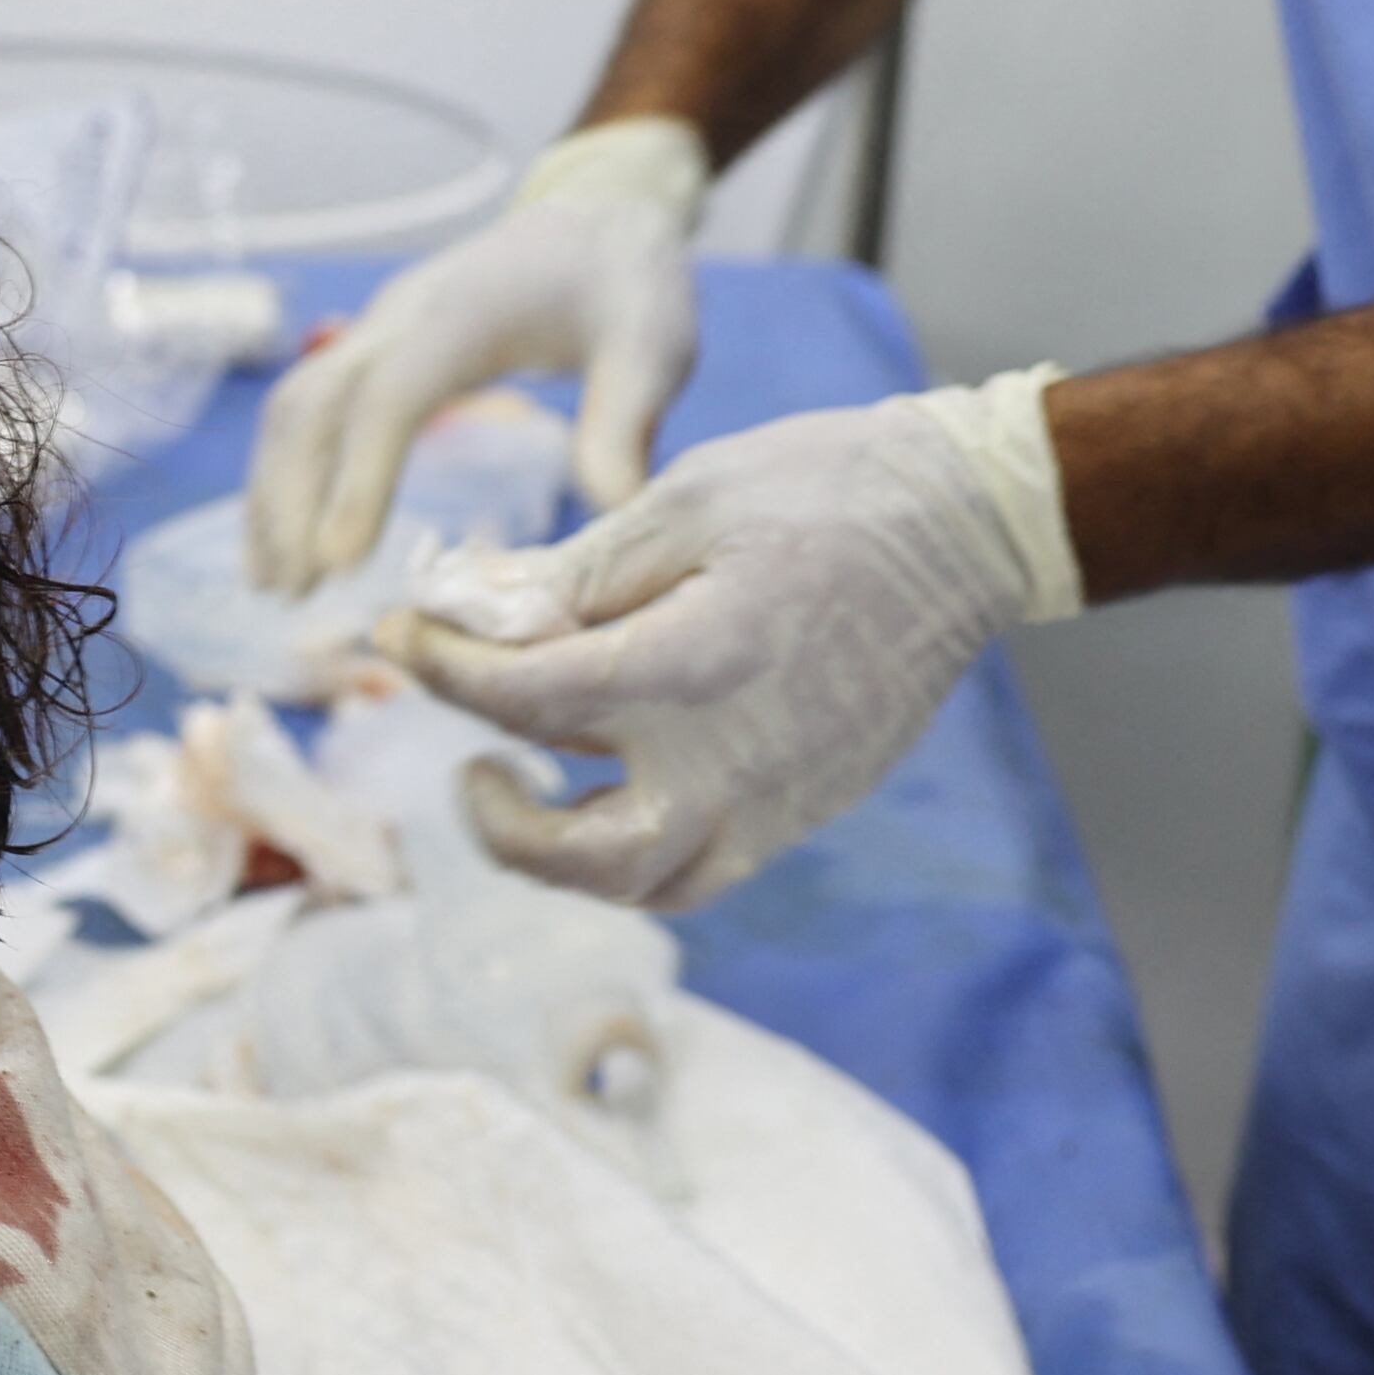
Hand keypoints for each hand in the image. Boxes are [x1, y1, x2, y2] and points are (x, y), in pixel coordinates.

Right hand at [244, 116, 711, 591]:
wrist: (597, 219)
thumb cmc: (625, 286)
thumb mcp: (651, 349)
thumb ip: (625, 426)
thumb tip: (607, 511)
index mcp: (463, 315)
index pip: (389, 399)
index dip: (359, 480)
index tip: (342, 563)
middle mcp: (400, 317)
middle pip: (311, 404)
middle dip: (289, 500)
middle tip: (293, 593)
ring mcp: (377, 330)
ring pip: (294, 408)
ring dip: (273, 494)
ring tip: (274, 584)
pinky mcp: (373, 351)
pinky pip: (306, 411)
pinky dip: (286, 475)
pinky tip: (289, 541)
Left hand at [375, 374, 1080, 909]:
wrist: (973, 522)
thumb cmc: (828, 488)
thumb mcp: (682, 500)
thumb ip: (573, 574)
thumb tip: (477, 613)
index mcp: (687, 669)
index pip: (519, 699)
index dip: (439, 667)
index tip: (400, 633)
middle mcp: (732, 762)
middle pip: (580, 857)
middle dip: (501, 825)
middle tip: (470, 761)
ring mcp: (780, 799)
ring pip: (646, 885)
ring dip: (565, 857)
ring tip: (532, 781)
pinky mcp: (810, 805)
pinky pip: (705, 866)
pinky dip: (639, 852)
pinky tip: (612, 784)